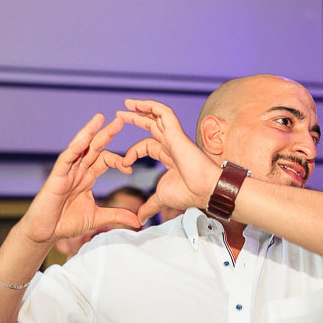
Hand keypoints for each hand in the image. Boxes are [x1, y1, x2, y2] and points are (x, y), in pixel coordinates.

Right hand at [17, 114, 138, 245]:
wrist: (45, 233)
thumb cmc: (66, 223)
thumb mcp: (97, 218)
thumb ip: (116, 216)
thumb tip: (137, 220)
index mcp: (87, 178)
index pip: (104, 160)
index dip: (118, 161)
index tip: (130, 169)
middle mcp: (77, 170)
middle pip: (94, 147)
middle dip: (107, 134)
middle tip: (121, 120)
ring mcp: (67, 171)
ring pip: (80, 147)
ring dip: (90, 132)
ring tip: (101, 117)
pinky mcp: (57, 175)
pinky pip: (67, 157)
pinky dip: (76, 145)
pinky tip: (86, 135)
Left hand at [118, 99, 220, 222]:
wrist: (203, 189)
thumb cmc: (189, 193)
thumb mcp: (161, 198)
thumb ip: (149, 206)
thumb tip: (139, 219)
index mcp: (169, 156)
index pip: (147, 146)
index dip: (133, 153)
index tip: (125, 164)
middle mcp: (172, 144)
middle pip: (151, 126)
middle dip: (135, 119)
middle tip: (119, 115)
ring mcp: (174, 137)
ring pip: (156, 116)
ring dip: (140, 109)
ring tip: (125, 104)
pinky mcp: (176, 132)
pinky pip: (164, 113)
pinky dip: (151, 106)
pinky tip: (137, 104)